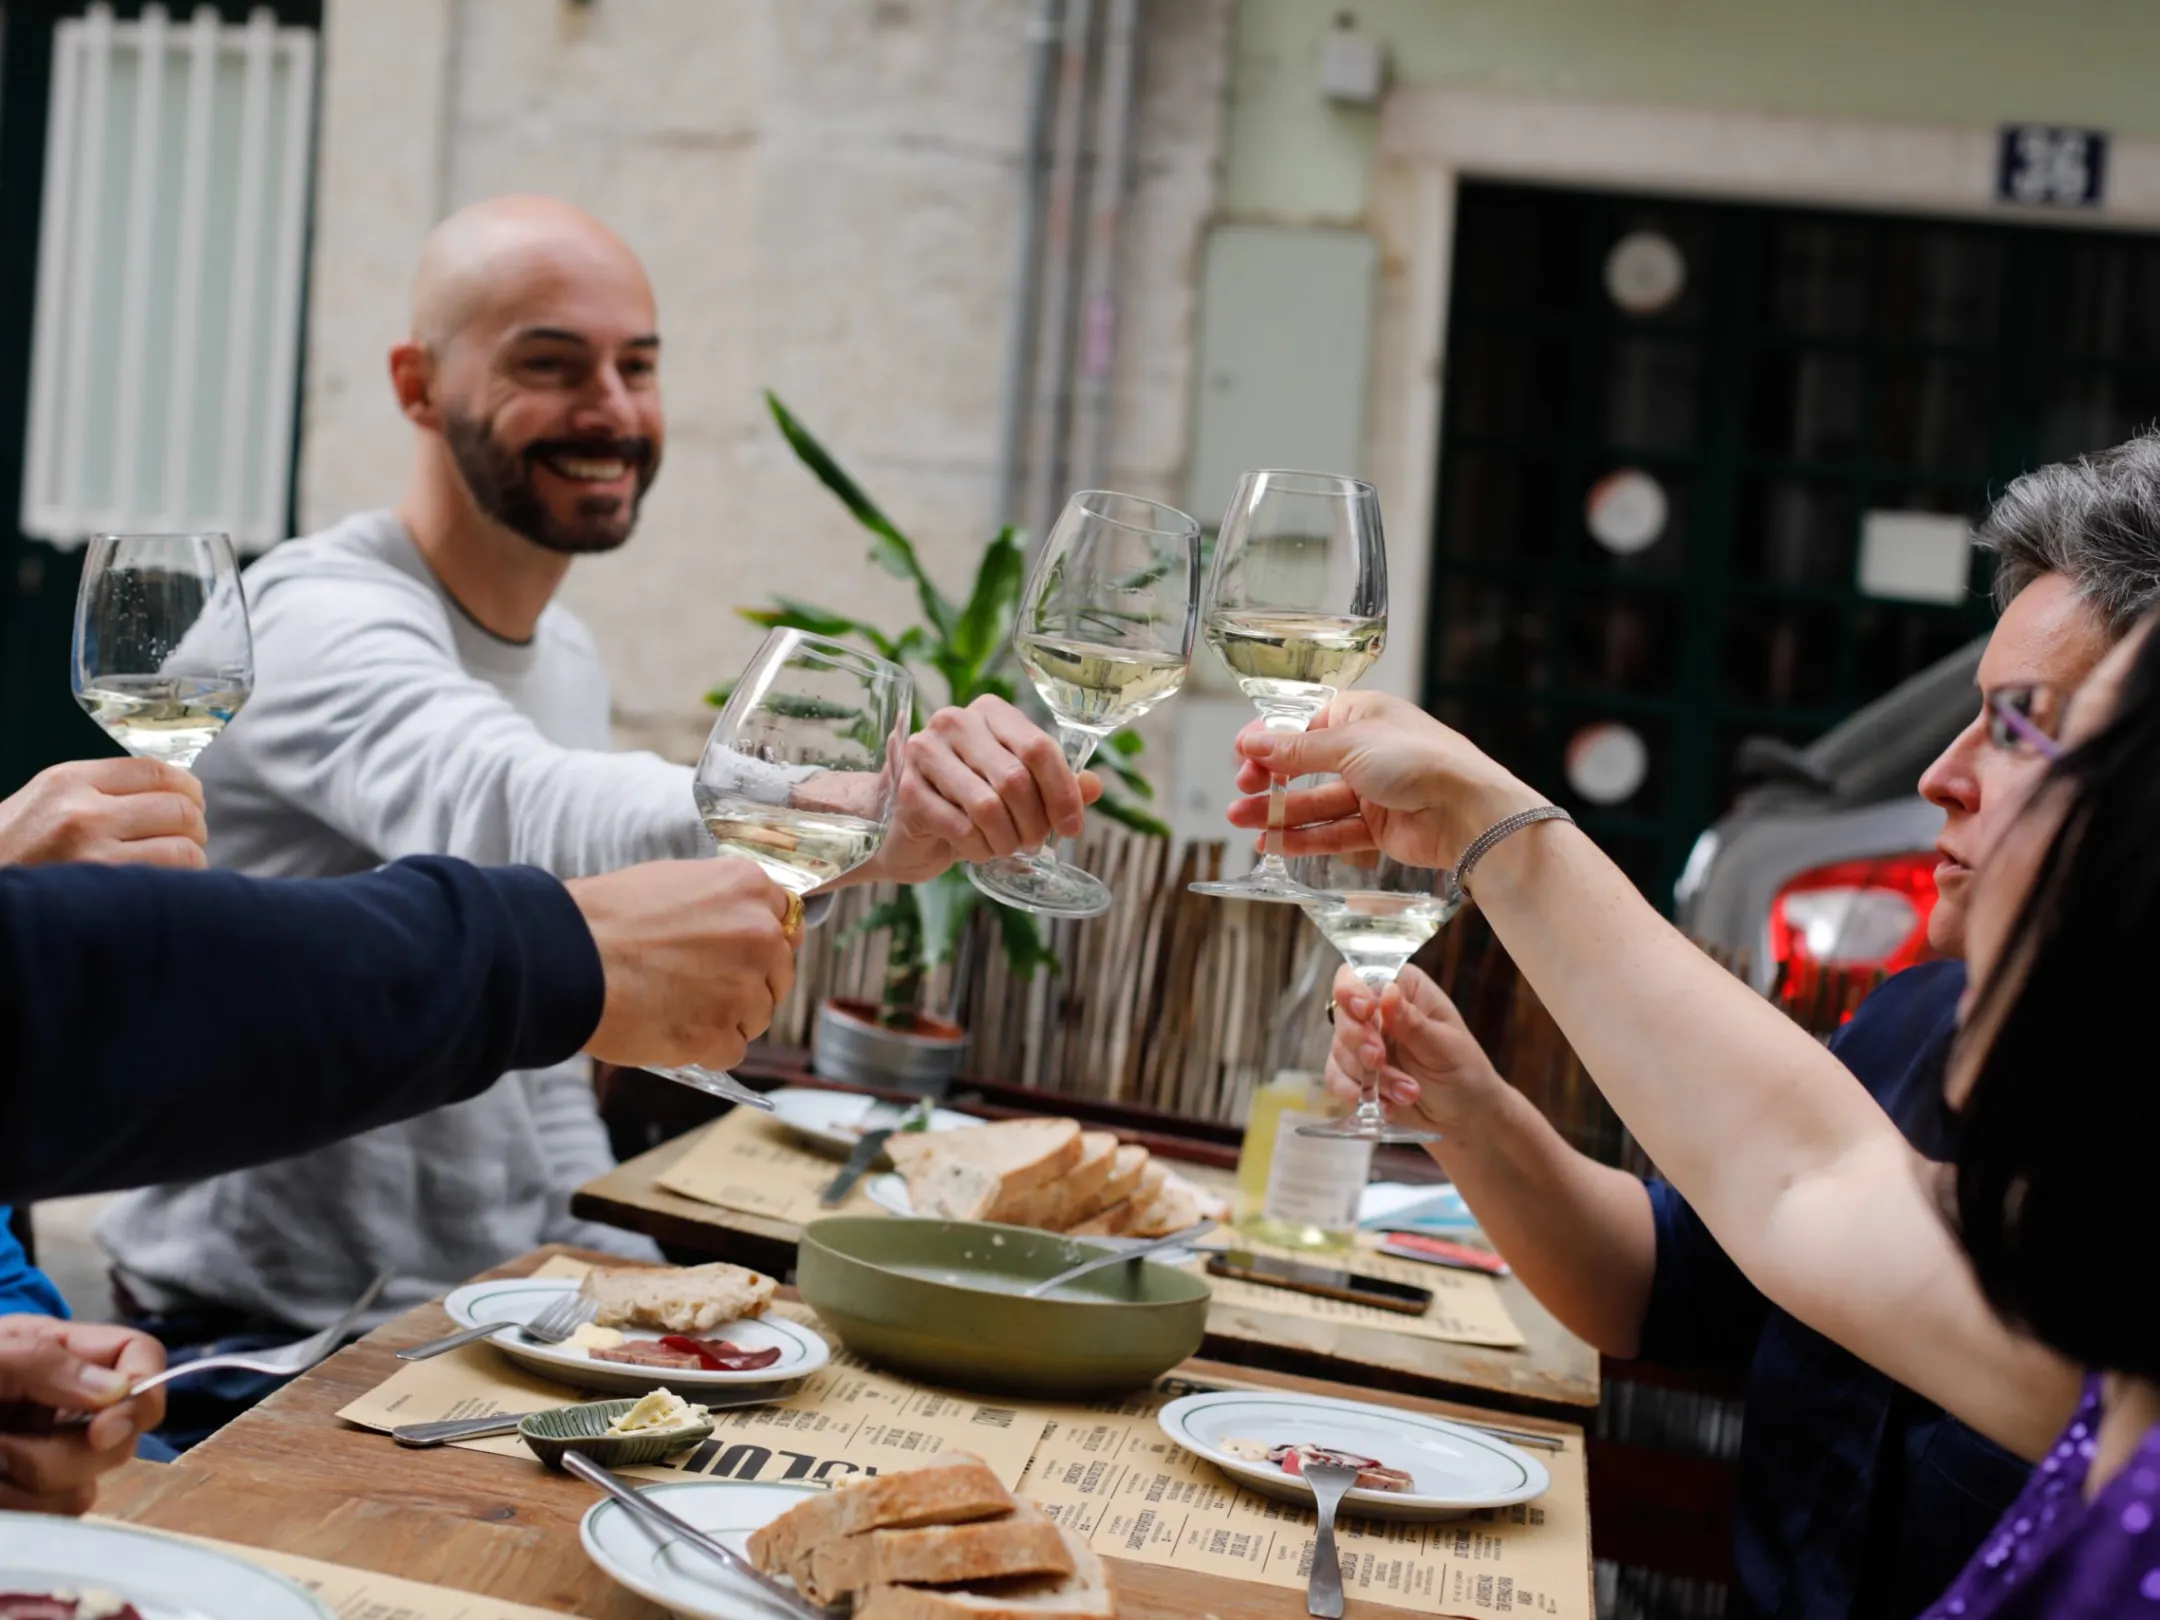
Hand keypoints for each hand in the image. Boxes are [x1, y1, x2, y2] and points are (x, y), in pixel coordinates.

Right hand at [0, 758, 207, 869]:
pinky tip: (165, 887)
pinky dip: (180, 885)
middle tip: (187, 838)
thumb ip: (103, 790)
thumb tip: (174, 793)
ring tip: (176, 865)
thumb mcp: (47, 799)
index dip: (188, 787)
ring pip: (184, 848)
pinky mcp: (101, 893)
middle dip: (194, 825)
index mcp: (69, 780)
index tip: (192, 800)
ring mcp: (93, 854)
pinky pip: (169, 882)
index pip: (156, 770)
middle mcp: (83, 812)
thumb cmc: (12, 847)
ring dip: (192, 858)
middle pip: (179, 808)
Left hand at [0, 1317, 165, 1513]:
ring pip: (84, 1489)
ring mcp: (51, 1453)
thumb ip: (45, 1362)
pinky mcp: (31, 1496)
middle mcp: (70, 1405)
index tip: (102, 1433)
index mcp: (66, 1355)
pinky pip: (51, 1517)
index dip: (144, 1392)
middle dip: (61, 1456)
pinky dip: (16, 1509)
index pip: (141, 1357)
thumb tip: (118, 1391)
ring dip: (26, 1486)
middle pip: (120, 1439)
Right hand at [567, 858, 797, 1069]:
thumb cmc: (604, 918)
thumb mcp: (671, 882)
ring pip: (758, 1015)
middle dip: (750, 983)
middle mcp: (758, 934)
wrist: (567, 959)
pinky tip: (670, 1029)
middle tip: (704, 987)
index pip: (784, 919)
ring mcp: (744, 987)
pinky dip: (705, 1048)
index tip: (744, 953)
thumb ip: (719, 904)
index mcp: (746, 888)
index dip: (762, 941)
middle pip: (779, 971)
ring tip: (676, 1006)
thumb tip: (736, 925)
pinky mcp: (721, 1034)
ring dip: (727, 1018)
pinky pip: (732, 1050)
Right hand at [867, 695, 1103, 882]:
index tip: (1072, 827)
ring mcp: (925, 753)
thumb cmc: (969, 801)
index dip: (1063, 793)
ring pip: (988, 806)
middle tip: (1033, 843)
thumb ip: (1057, 784)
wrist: (909, 826)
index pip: (1038, 747)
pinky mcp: (906, 790)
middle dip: (1034, 823)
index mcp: (990, 712)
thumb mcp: (1018, 789)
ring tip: (1005, 847)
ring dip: (1006, 840)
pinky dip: (978, 849)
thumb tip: (1095, 786)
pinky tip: (977, 850)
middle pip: (1015, 779)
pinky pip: (960, 828)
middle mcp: (954, 722)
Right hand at [1225, 691, 1540, 868]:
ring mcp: (1372, 790)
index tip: (1242, 753)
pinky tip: (1272, 843)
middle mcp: (1366, 750)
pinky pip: (1333, 831)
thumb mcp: (1349, 745)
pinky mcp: (1378, 827)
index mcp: (1362, 715)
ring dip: (1278, 812)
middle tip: (1242, 790)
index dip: (1271, 738)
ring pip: (1315, 801)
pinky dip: (1303, 838)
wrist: (1467, 810)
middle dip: (1270, 778)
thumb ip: (1297, 749)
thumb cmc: (1418, 760)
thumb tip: (1252, 742)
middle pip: (1305, 764)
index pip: (1305, 724)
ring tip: (1241, 820)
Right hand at [1326, 966, 1507, 1136]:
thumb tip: (1388, 990)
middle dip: (1358, 1040)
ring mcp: (1363, 1042)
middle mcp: (1377, 1011)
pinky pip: (1337, 1078)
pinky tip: (1381, 1102)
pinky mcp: (1355, 1073)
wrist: (1463, 1117)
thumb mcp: (1444, 1046)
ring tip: (1410, 1092)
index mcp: (1403, 990)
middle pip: (1343, 1013)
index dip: (1353, 990)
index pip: (1360, 976)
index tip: (1365, 1011)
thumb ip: (1413, 1022)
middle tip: (1378, 1059)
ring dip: (1370, 1075)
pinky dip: (1356, 1091)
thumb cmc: (1463, 1070)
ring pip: (1340, 1050)